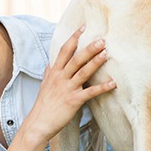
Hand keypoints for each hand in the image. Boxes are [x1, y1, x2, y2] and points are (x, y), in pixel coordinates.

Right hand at [23, 27, 115, 143]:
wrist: (38, 124)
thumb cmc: (43, 105)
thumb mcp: (44, 85)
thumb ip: (48, 73)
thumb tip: (49, 64)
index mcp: (54, 72)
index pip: (64, 50)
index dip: (73, 38)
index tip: (83, 27)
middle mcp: (60, 78)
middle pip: (76, 58)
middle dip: (89, 48)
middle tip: (102, 39)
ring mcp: (67, 89)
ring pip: (83, 72)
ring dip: (95, 62)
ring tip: (106, 53)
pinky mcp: (73, 101)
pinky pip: (90, 93)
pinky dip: (102, 88)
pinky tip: (113, 83)